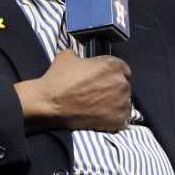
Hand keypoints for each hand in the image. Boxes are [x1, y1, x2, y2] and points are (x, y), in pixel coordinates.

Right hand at [14, 47, 132, 131]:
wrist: (50, 103)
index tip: (105, 79)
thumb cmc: (58, 80)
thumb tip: (83, 60)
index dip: (112, 74)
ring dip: (115, 102)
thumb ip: (82, 56)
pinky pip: (123, 117)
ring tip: (99, 105)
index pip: (122, 68)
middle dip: (113, 88)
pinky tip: (102, 115)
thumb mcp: (68, 56)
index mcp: (113, 65)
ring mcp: (121, 102)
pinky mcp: (118, 119)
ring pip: (124, 101)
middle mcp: (121, 82)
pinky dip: (114, 117)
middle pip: (124, 85)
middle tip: (99, 93)